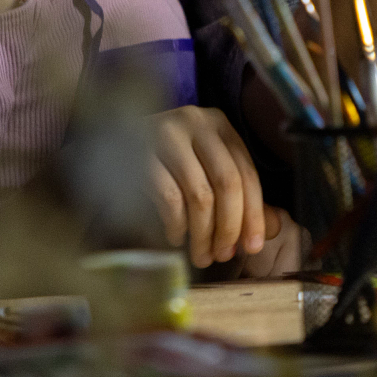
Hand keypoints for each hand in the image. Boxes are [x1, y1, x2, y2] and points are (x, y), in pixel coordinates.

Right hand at [148, 106, 264, 268]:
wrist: (107, 139)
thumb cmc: (166, 160)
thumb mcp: (206, 167)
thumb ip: (238, 193)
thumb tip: (270, 229)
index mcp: (219, 123)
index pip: (246, 172)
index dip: (254, 213)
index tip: (253, 246)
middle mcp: (194, 121)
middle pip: (226, 182)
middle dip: (229, 227)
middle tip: (223, 255)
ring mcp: (165, 133)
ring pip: (198, 194)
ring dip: (203, 233)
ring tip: (201, 255)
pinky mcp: (138, 152)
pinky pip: (168, 197)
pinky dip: (176, 224)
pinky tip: (176, 237)